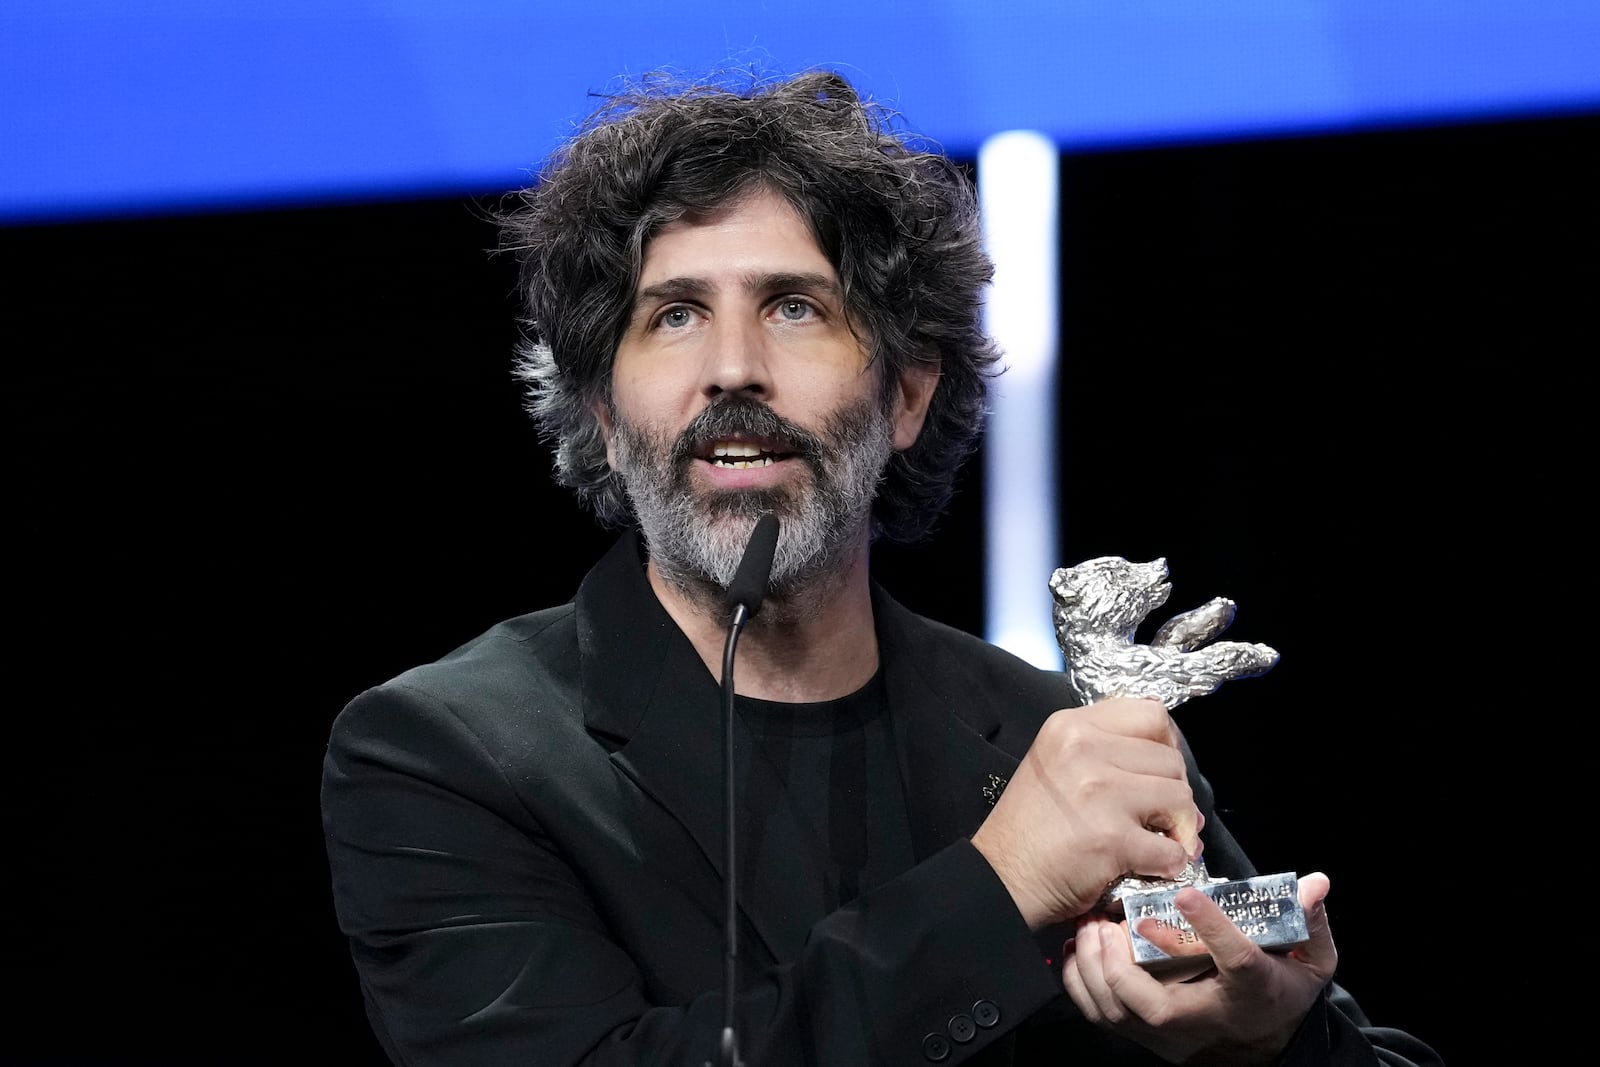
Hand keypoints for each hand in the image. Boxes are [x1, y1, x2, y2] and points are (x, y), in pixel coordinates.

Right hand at [970, 697, 1198, 928]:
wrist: (1001, 878)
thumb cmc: (1029, 827)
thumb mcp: (1055, 762)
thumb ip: (1105, 749)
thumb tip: (1175, 766)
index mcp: (1071, 726)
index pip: (1151, 714)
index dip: (1167, 745)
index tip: (1158, 771)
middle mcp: (1085, 749)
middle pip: (1171, 759)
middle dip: (1173, 791)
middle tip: (1157, 816)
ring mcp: (1100, 792)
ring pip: (1180, 798)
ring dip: (1178, 827)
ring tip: (1156, 840)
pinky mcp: (1112, 838)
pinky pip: (1172, 849)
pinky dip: (1170, 864)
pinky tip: (1150, 867)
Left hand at [1061, 872, 1336, 1064]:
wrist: (1265, 1043)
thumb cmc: (1282, 991)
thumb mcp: (1311, 960)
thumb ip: (1309, 921)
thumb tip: (1316, 883)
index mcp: (1254, 989)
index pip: (1238, 959)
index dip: (1213, 926)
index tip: (1187, 893)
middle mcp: (1208, 1017)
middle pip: (1156, 1003)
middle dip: (1121, 961)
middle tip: (1104, 917)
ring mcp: (1173, 1033)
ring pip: (1120, 1012)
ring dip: (1094, 967)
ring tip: (1087, 927)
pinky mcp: (1147, 1036)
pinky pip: (1102, 1016)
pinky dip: (1081, 984)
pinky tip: (1079, 950)